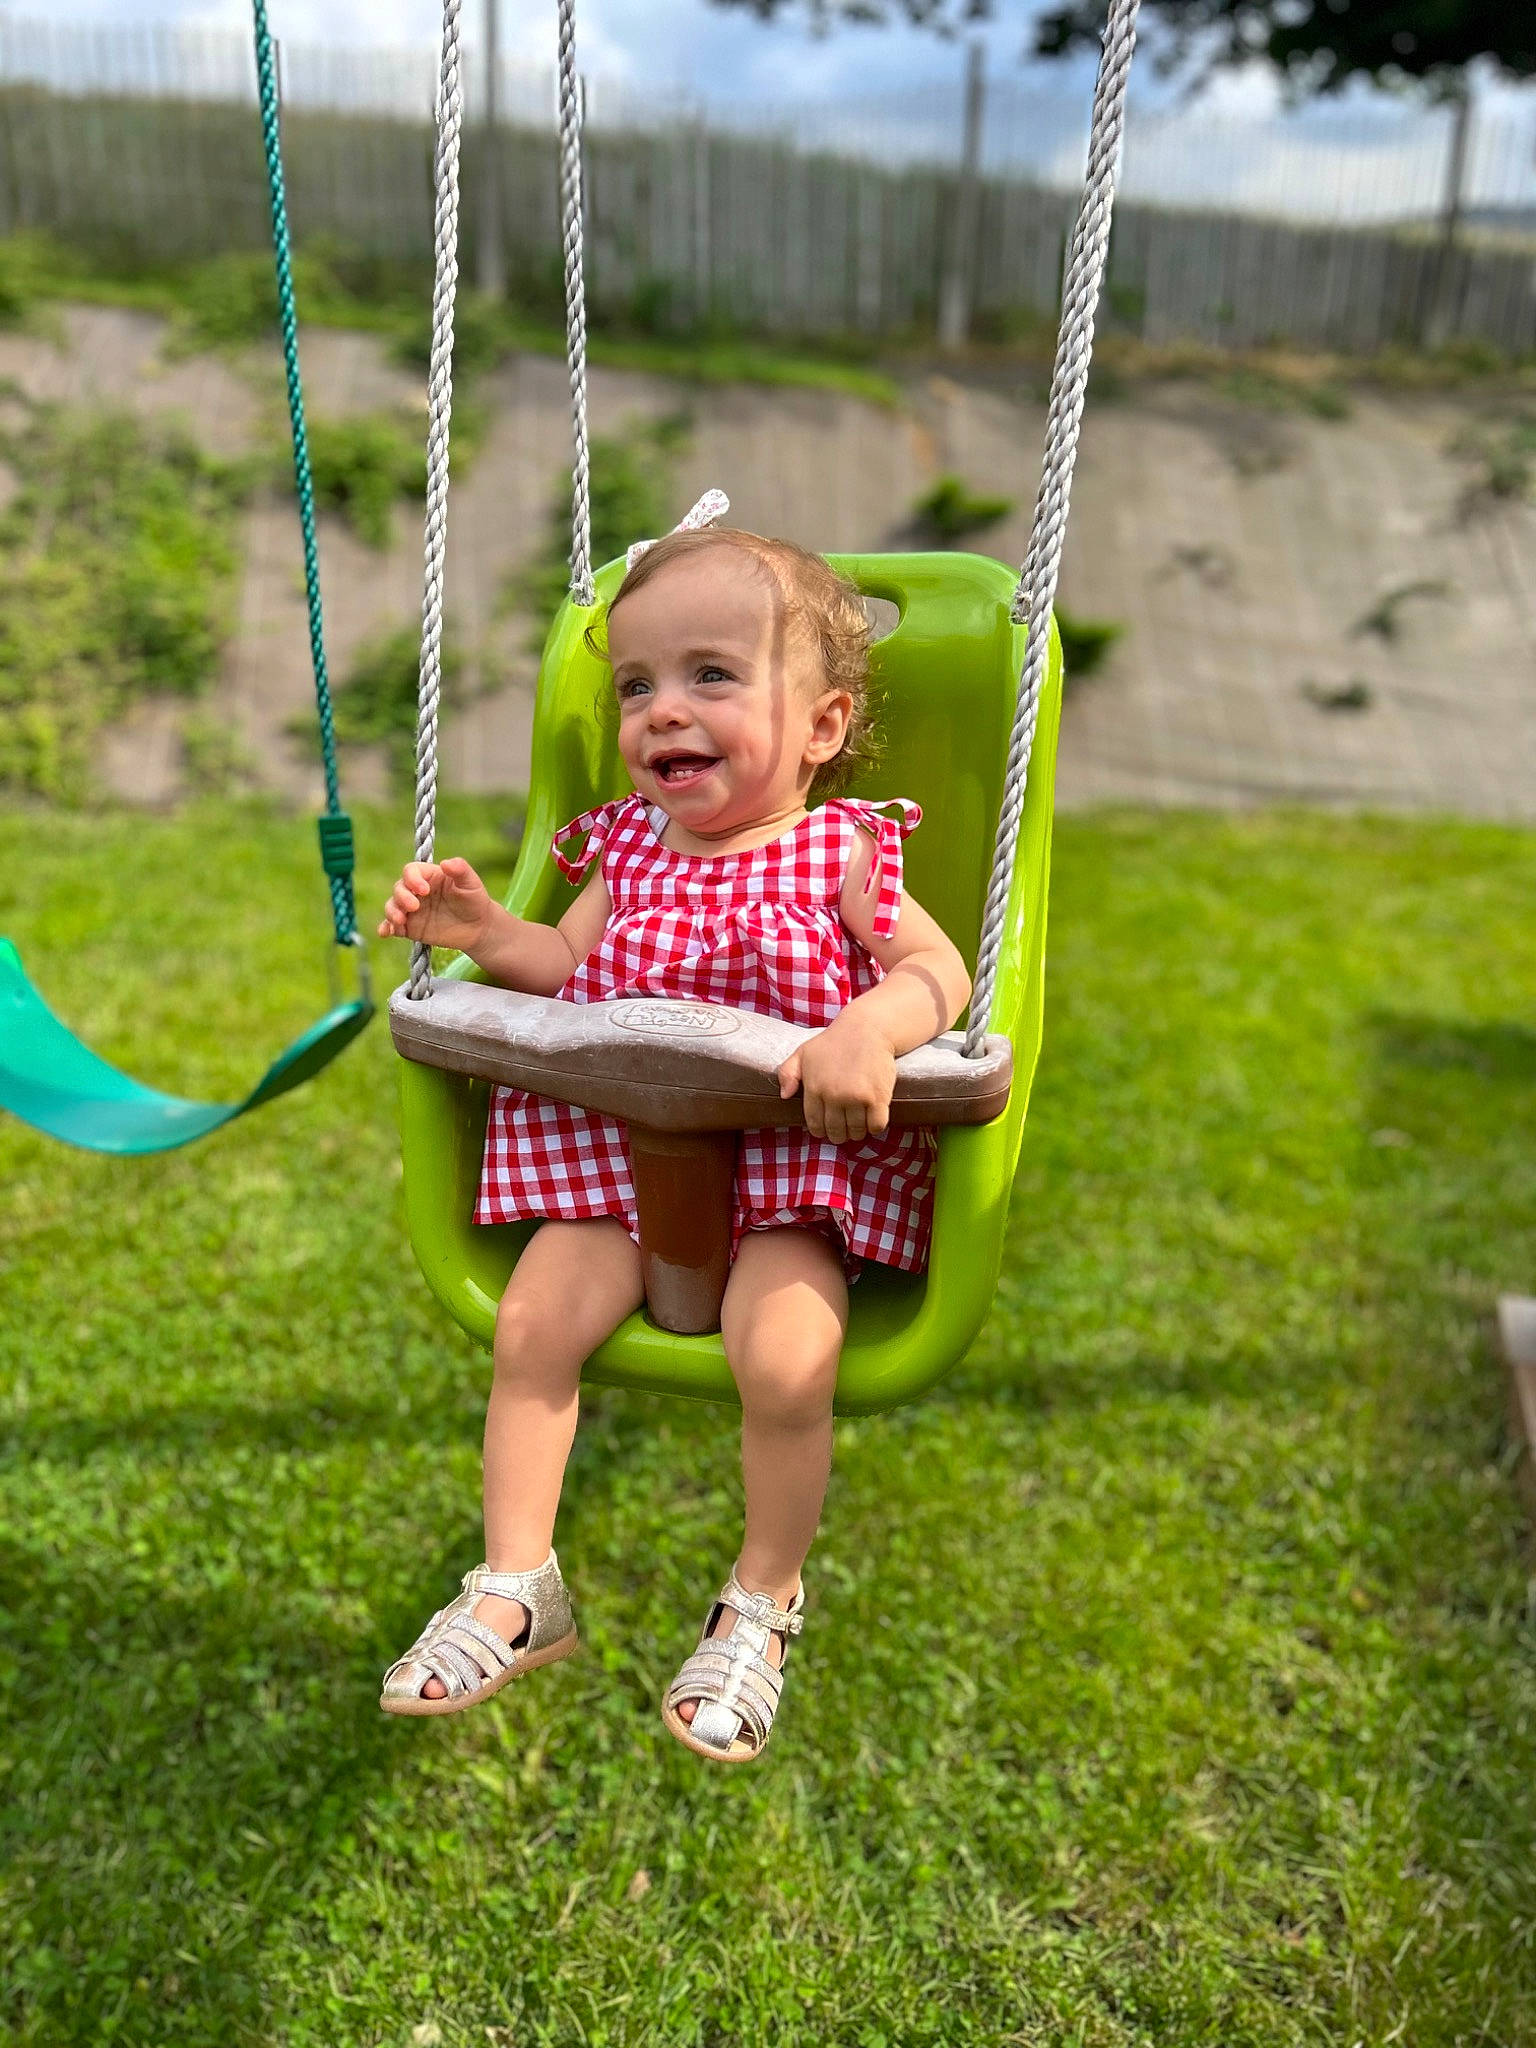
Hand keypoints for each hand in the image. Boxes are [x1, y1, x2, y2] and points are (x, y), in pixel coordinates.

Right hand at [377, 857, 494, 952]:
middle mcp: (416, 891)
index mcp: (428, 876)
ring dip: (391, 912)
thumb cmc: (474, 900)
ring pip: (392, 906)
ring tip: (400, 921)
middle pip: (398, 888)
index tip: (424, 890)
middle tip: (414, 907)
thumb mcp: (471, 883)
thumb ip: (460, 869)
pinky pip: (392, 927)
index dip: (412, 879)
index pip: (410, 871)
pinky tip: (386, 932)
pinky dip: (386, 928)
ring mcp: (411, 910)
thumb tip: (445, 863)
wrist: (478, 928)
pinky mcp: (410, 927)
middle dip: (402, 897)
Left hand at [777, 1012, 896, 1143]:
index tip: (828, 1128)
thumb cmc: (835, 1041)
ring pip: (857, 1131)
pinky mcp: (877, 1098)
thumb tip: (784, 1096)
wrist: (868, 1028)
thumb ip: (787, 1073)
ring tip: (859, 1123)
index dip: (822, 1130)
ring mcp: (856, 1098)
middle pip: (836, 1132)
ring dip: (858, 1131)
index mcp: (814, 1088)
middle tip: (845, 1129)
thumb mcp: (803, 1052)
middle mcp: (834, 1096)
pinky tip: (874, 1116)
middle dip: (840, 1134)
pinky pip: (876, 1126)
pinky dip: (875, 1126)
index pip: (815, 1124)